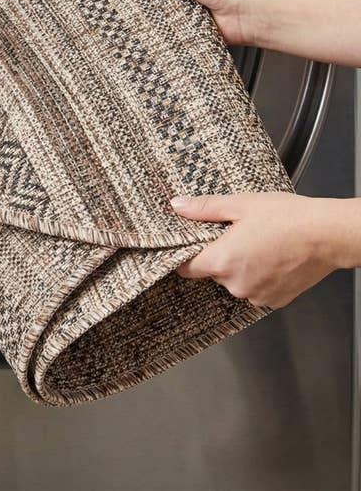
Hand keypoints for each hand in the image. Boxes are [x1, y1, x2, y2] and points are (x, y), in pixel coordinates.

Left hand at [171, 193, 350, 307]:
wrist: (327, 234)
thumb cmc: (287, 218)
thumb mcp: (239, 204)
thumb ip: (204, 208)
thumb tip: (178, 206)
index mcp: (222, 261)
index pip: (186, 268)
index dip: (185, 255)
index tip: (191, 245)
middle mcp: (236, 285)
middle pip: (213, 272)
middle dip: (221, 254)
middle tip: (237, 233)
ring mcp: (257, 296)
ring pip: (236, 280)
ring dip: (241, 266)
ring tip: (259, 243)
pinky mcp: (275, 300)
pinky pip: (256, 288)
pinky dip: (259, 275)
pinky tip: (272, 256)